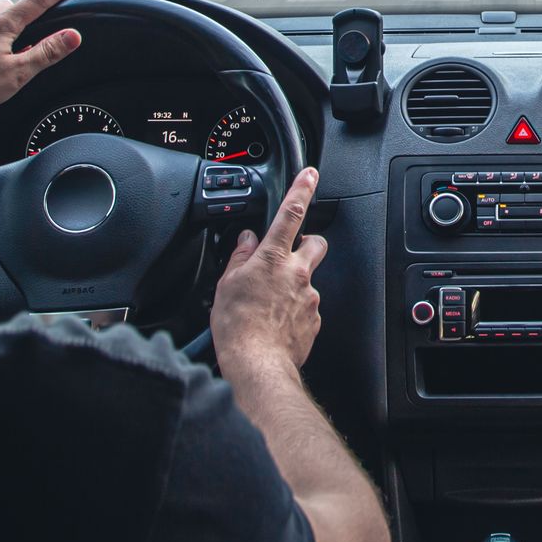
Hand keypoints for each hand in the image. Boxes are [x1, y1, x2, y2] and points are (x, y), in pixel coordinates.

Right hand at [211, 168, 325, 377]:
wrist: (258, 366)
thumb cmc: (237, 328)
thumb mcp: (226, 285)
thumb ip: (239, 258)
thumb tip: (245, 241)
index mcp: (273, 259)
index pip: (291, 213)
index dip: (302, 189)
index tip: (310, 174)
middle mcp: (297, 273)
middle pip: (315, 243)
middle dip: (308, 242)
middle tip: (291, 253)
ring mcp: (309, 297)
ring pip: (308, 278)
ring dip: (294, 284)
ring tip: (270, 303)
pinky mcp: (314, 319)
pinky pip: (307, 306)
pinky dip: (294, 310)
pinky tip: (277, 321)